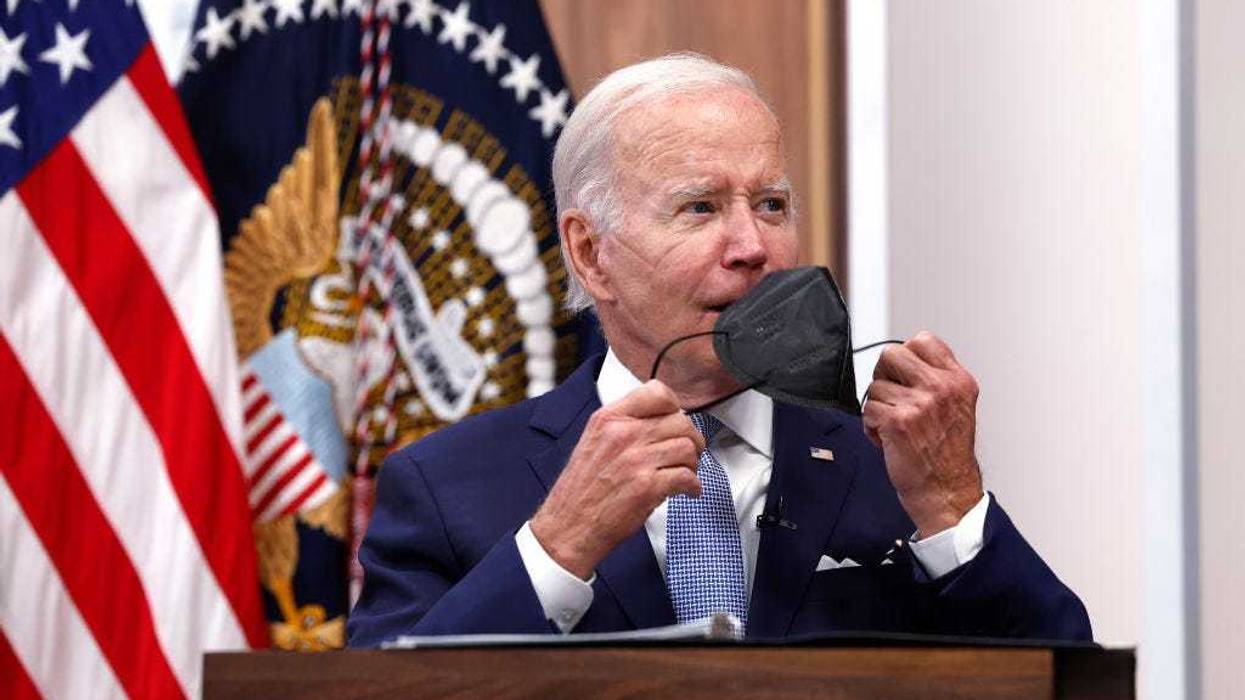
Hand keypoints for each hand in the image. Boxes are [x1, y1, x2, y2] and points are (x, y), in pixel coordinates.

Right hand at [530, 380, 704, 578]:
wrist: (569, 526)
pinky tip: (686, 490)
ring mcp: (636, 460)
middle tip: (688, 452)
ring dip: (693, 463)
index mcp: (608, 419)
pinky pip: (687, 476)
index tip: (677, 420)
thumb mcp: (593, 441)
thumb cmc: (581, 490)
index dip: (675, 407)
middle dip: (691, 439)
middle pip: (680, 422)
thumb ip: (623, 425)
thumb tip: (660, 420)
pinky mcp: (647, 487)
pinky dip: (693, 485)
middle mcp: (622, 435)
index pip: (657, 392)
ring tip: (684, 472)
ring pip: (688, 448)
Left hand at [862, 331, 983, 538]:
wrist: (947, 492)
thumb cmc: (948, 455)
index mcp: (958, 381)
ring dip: (878, 407)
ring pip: (875, 385)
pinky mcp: (898, 422)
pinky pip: (868, 409)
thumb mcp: (958, 407)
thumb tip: (905, 360)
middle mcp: (941, 388)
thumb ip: (937, 380)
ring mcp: (919, 403)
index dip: (906, 356)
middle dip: (884, 375)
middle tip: (892, 397)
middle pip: (892, 354)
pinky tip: (888, 439)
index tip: (904, 374)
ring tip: (895, 427)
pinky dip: (871, 426)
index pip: (923, 340)